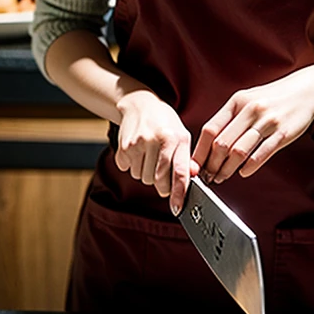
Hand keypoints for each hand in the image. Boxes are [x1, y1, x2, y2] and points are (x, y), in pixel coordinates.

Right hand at [115, 90, 197, 214]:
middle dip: (161, 183)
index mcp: (176, 138)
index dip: (178, 193)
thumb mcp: (181, 135)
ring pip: (143, 178)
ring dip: (146, 173)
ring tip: (149, 154)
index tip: (177, 208)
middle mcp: (157, 140)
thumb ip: (185, 158)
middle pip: (159, 181)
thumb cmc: (165, 123)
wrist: (140, 104)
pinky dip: (133, 166)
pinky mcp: (123, 147)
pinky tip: (138, 151)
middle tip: (161, 172)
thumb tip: (190, 179)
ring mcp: (138, 143)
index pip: (179, 171)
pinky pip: (129, 171)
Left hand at [192, 72, 313, 182]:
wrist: (305, 90)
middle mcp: (250, 110)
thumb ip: (230, 118)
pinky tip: (243, 172)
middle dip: (211, 165)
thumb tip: (209, 143)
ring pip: (239, 151)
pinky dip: (249, 167)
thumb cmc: (273, 98)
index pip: (210, 129)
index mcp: (237, 101)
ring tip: (222, 177)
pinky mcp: (283, 133)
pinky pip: (262, 154)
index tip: (194, 165)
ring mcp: (267, 122)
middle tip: (207, 176)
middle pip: (222, 143)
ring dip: (227, 169)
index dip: (200, 151)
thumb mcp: (247, 99)